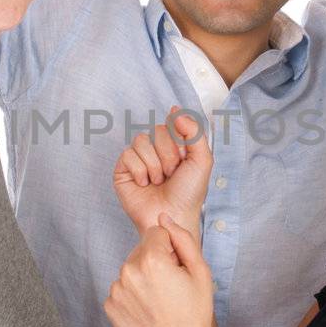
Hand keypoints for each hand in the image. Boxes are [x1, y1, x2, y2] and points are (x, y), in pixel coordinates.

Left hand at [104, 216, 220, 326]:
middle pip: (142, 250)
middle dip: (155, 261)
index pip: (157, 233)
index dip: (171, 249)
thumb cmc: (195, 314)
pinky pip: (122, 289)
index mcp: (151, 259)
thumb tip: (164, 217)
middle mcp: (128, 272)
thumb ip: (182, 238)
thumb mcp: (200, 271)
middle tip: (171, 289)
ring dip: (143, 278)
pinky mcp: (110, 306)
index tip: (178, 270)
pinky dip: (133, 295)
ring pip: (131, 270)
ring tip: (160, 302)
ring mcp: (116, 290)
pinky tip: (148, 310)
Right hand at [113, 107, 212, 233]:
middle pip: (157, 130)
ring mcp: (138, 158)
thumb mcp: (202, 160)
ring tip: (159, 181)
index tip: (184, 157)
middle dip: (168, 154)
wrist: (173, 216)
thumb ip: (194, 132)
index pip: (172, 122)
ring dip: (154, 165)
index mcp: (174, 143)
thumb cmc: (189, 192)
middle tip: (172, 173)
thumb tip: (175, 110)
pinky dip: (140, 171)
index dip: (179, 139)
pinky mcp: (123, 170)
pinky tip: (144, 184)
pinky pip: (127, 155)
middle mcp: (155, 148)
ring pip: (141, 141)